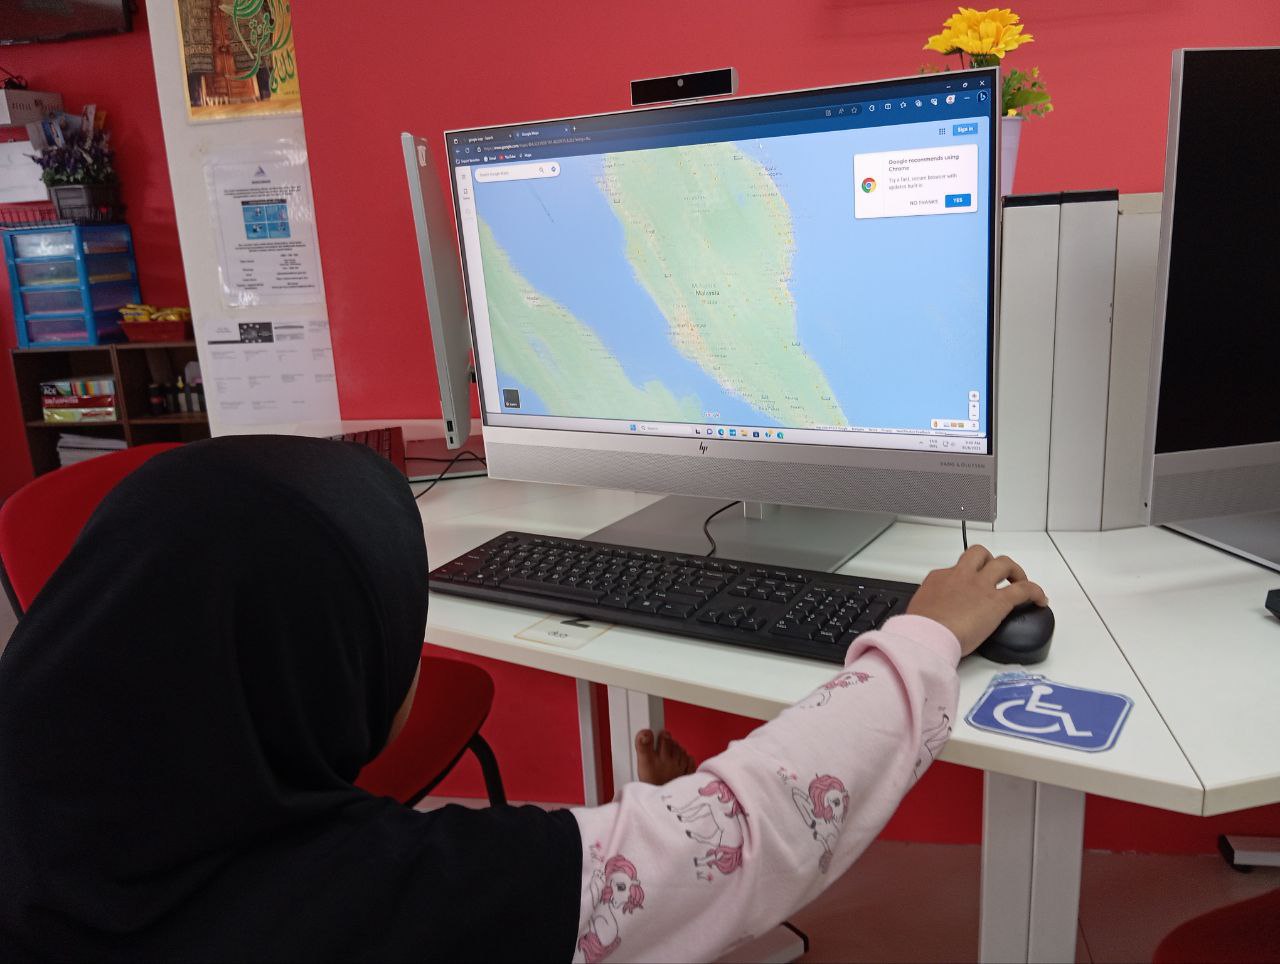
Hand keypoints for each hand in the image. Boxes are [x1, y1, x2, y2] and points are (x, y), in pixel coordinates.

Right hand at [906, 545, 1048, 655]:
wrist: (927, 635)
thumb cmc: (920, 628)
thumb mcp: (917, 610)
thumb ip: (928, 605)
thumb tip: (931, 612)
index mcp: (940, 578)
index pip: (955, 569)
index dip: (964, 577)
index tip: (967, 589)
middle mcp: (962, 576)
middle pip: (980, 554)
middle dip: (990, 560)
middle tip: (996, 574)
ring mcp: (981, 586)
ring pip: (1003, 564)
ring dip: (1014, 571)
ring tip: (1020, 581)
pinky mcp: (998, 601)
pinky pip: (1024, 590)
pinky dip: (1035, 592)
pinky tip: (1040, 600)